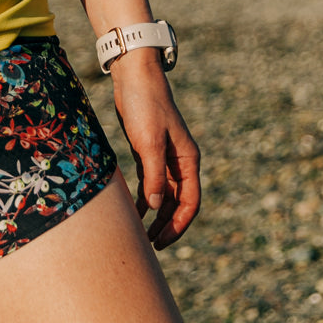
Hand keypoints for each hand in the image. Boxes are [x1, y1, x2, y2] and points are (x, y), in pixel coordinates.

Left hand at [110, 48, 200, 249]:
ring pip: (163, 194)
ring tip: (141, 235)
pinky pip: (149, 182)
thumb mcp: (149, 142)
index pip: (190, 201)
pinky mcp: (147, 150)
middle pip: (178, 201)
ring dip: (155, 214)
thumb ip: (154, 175)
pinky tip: (132, 212)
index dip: (178, 224)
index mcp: (188, 160)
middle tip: (151, 245)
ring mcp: (164, 156)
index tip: (162, 241)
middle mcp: (179, 161)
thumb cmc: (145, 106)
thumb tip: (157, 207)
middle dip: (167, 224)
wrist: (134, 76)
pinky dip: (143, 198)